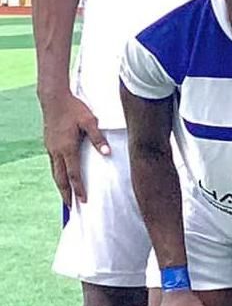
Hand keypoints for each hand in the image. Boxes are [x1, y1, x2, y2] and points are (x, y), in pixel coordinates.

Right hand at [40, 89, 107, 205]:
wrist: (53, 98)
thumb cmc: (74, 109)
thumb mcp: (90, 121)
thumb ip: (98, 138)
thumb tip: (107, 153)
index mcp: (67, 148)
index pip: (74, 174)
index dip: (79, 189)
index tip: (83, 201)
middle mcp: (57, 151)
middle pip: (61, 178)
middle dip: (66, 194)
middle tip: (71, 208)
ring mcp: (51, 147)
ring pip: (55, 172)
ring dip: (60, 185)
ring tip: (66, 197)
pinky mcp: (49, 144)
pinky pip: (53, 163)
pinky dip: (57, 174)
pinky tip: (61, 177)